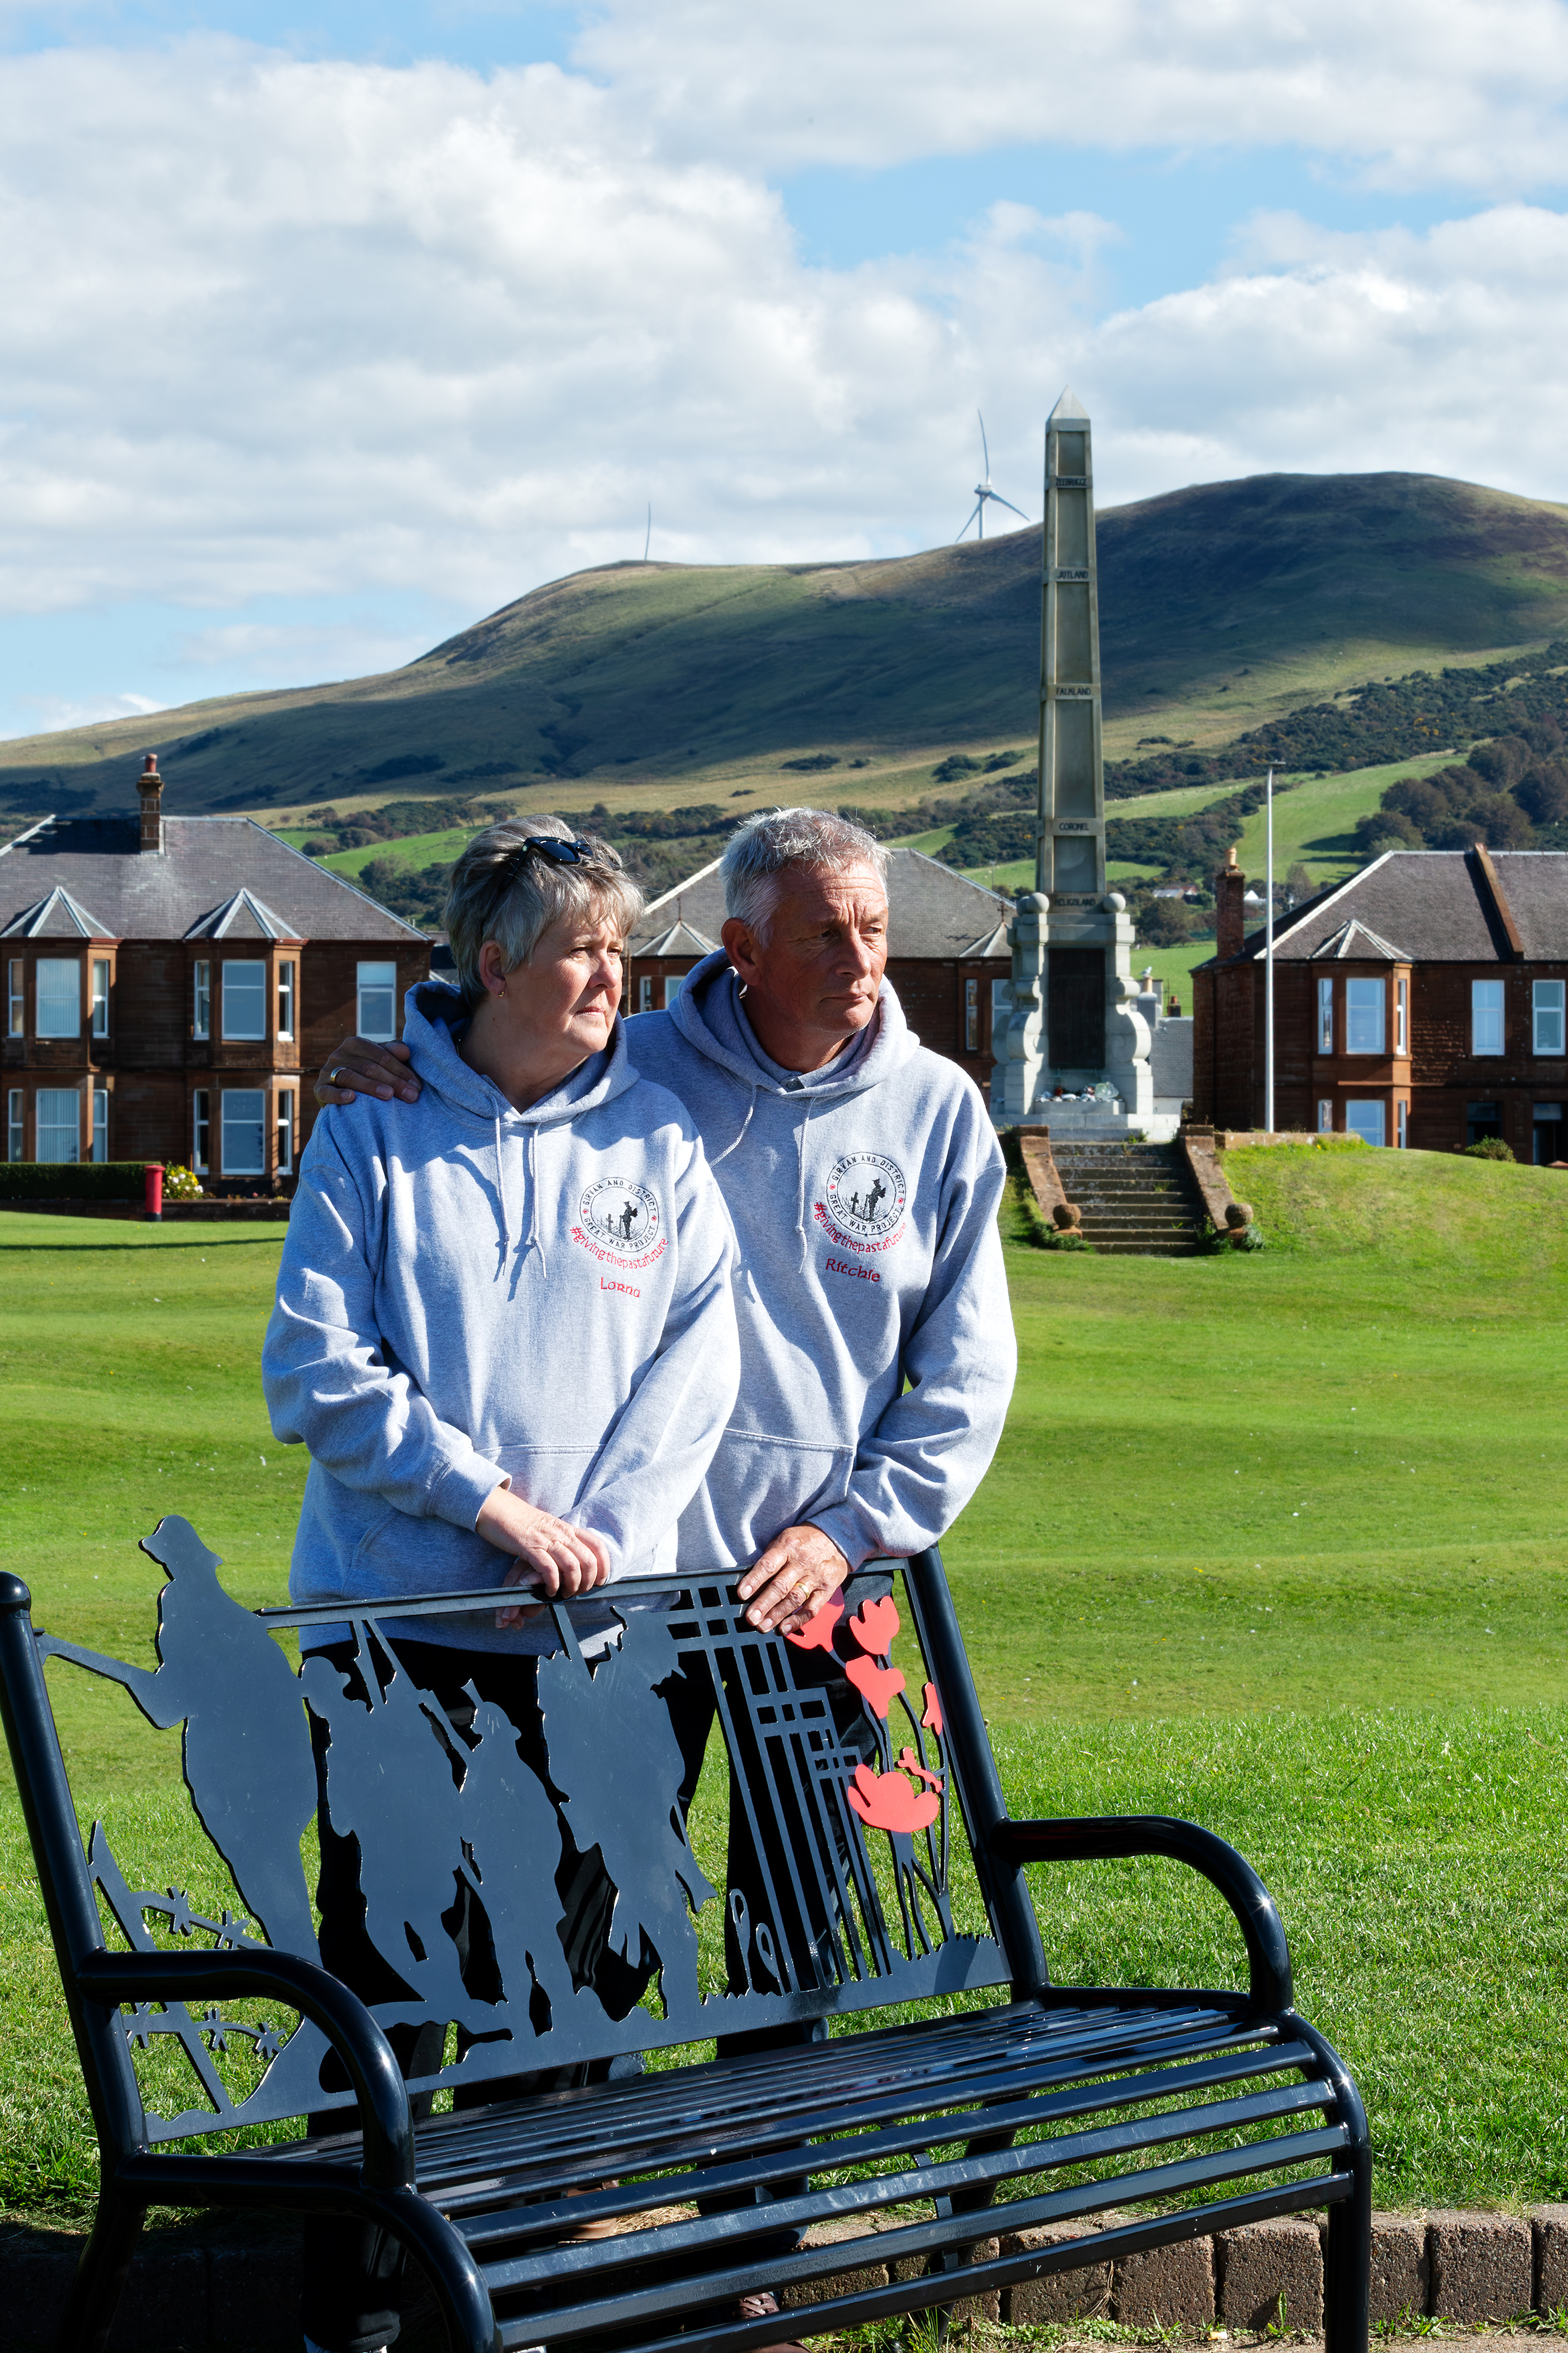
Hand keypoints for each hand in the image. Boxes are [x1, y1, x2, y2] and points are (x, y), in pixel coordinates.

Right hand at [315, 1037, 421, 1108]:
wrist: (341, 1092)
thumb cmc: (368, 1074)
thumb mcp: (381, 1061)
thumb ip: (393, 1053)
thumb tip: (406, 1051)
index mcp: (356, 1044)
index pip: (382, 1056)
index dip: (402, 1071)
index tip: (417, 1086)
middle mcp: (340, 1054)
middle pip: (370, 1067)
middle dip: (393, 1082)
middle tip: (410, 1096)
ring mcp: (327, 1071)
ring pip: (350, 1076)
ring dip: (371, 1087)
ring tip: (388, 1096)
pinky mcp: (319, 1088)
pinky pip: (327, 1092)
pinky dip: (338, 1095)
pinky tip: (351, 1098)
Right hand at [476, 1487, 612, 1622]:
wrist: (500, 1509)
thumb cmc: (524, 1523)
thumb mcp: (550, 1528)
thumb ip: (564, 1541)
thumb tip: (576, 1560)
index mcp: (568, 1529)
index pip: (597, 1545)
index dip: (604, 1565)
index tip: (600, 1581)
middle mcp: (561, 1534)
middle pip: (588, 1560)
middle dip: (588, 1581)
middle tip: (578, 1592)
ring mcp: (546, 1540)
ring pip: (572, 1566)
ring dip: (571, 1586)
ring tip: (564, 1594)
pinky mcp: (530, 1547)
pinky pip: (549, 1569)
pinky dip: (552, 1584)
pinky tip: (549, 1590)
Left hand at [737, 1525, 849, 1635]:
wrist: (837, 1537)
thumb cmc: (805, 1540)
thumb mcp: (785, 1539)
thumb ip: (770, 1557)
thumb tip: (752, 1579)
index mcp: (788, 1547)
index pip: (768, 1565)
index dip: (754, 1580)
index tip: (742, 1594)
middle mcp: (801, 1562)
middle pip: (780, 1586)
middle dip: (763, 1604)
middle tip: (751, 1618)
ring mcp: (815, 1577)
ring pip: (795, 1599)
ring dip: (778, 1615)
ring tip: (764, 1626)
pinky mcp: (826, 1589)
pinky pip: (812, 1608)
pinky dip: (798, 1620)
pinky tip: (785, 1627)